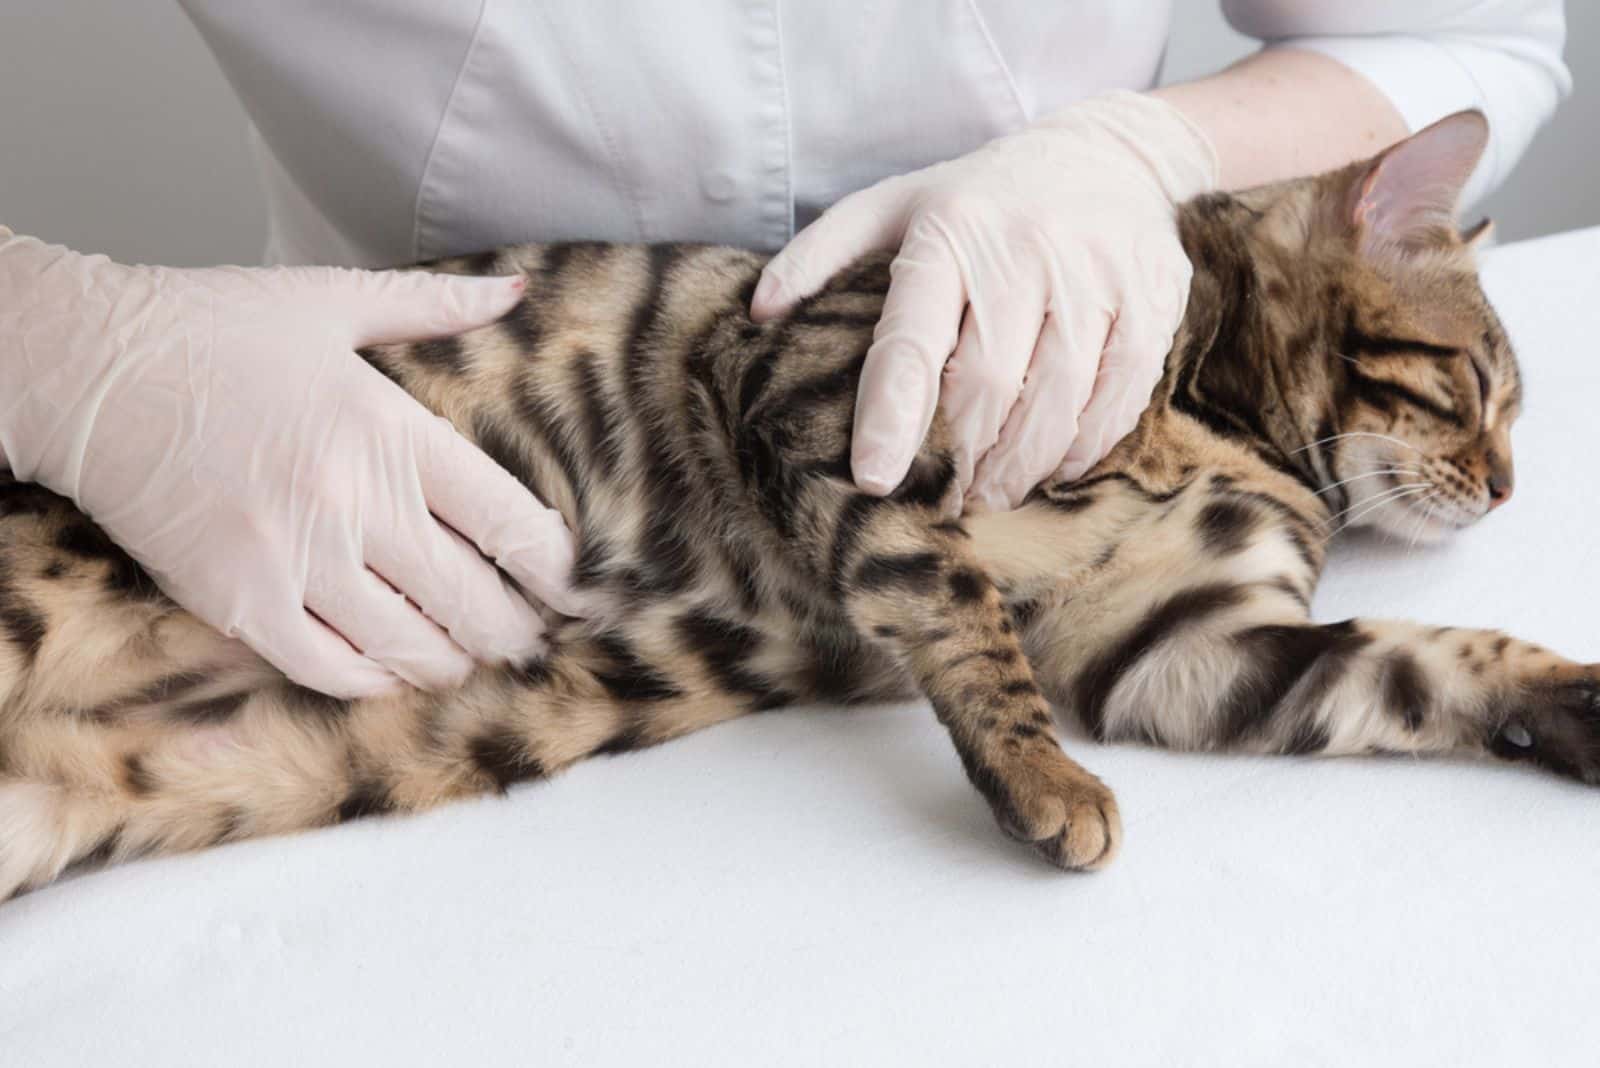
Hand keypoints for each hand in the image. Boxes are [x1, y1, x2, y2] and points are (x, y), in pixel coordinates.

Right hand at [0, 229, 586, 696]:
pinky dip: (375, 680)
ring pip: (411, 646)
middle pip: (474, 600)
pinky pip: (331, 669)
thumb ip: (434, 306)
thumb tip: (516, 289)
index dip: (555, 570)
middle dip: (516, 632)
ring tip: (468, 657)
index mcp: (392, 432)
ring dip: (453, 662)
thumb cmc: (209, 329)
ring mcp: (296, 560)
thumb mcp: (331, 302)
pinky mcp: (239, 603)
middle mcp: (356, 503)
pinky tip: (391, 668)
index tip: (573, 589)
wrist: (85, 370)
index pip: (510, 523)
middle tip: (530, 639)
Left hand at [751, 92, 1216, 510]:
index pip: (913, 341)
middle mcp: (1025, 251)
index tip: (876, 478)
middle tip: (943, 500)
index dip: (892, 417)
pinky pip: (1119, 396)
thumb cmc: (980, 197)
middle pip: (988, 387)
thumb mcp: (894, 204)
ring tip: (992, 495)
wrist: (1109, 153)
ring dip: (1020, 467)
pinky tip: (1055, 466)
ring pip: (1057, 401)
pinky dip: (1084, 446)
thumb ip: (821, 254)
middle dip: (960, 459)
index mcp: (949, 234)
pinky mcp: (1154, 298)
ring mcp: (1097, 275)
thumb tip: (757, 314)